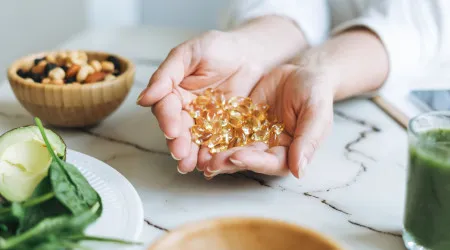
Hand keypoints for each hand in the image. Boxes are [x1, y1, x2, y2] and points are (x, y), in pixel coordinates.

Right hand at [137, 30, 264, 172]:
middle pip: (178, 129)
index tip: (171, 130)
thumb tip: (142, 98)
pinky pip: (217, 143)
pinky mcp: (224, 129)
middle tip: (180, 153)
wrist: (252, 54)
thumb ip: (167, 74)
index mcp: (174, 91)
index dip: (167, 119)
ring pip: (195, 140)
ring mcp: (205, 121)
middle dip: (177, 142)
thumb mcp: (190, 53)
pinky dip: (213, 154)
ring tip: (190, 166)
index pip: (166, 108)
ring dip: (191, 154)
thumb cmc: (219, 48)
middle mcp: (186, 109)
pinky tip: (211, 164)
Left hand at [203, 64, 334, 178]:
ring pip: (232, 148)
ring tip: (199, 156)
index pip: (270, 162)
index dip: (253, 161)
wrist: (302, 72)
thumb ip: (308, 140)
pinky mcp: (240, 122)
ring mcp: (252, 136)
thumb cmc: (315, 93)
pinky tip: (198, 136)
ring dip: (216, 154)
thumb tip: (300, 171)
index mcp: (288, 152)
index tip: (237, 157)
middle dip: (228, 161)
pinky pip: (224, 130)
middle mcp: (267, 149)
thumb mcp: (316, 112)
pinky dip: (212, 134)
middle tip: (210, 162)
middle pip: (247, 159)